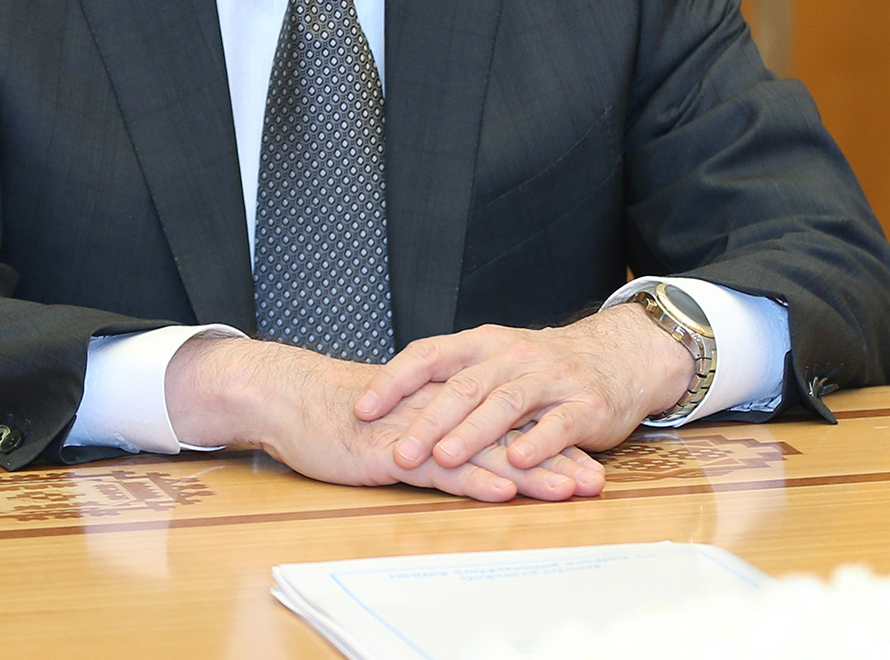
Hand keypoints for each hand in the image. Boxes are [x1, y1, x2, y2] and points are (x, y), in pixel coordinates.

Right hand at [165, 336, 603, 502]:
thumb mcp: (399, 417)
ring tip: (570, 488)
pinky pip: (440, 467)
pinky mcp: (392, 451)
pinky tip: (502, 489)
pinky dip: (473, 479)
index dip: (548, 438)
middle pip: (507, 434)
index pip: (506, 419)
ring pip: (484, 450)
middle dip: (554, 457)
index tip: (589, 460)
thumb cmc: (343, 414)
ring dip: (530, 471)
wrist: (293, 399)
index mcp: (444, 399)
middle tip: (596, 480)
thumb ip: (436, 426)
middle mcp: (440, 409)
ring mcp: (418, 430)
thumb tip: (471, 445)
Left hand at [353, 305, 695, 474]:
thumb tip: (388, 404)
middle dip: (428, 421)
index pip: (429, 354)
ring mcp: (550, 378)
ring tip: (445, 458)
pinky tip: (517, 461)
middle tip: (398, 451)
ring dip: (472, 433)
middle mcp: (512, 355)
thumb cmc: (541, 366)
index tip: (362, 408)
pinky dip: (537, 443)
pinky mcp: (585, 405)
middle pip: (463, 386)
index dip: (394, 380)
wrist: (617, 356)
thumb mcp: (494, 359)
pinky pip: (558, 424)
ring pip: (505, 403)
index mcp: (483, 343)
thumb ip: (452, 378)